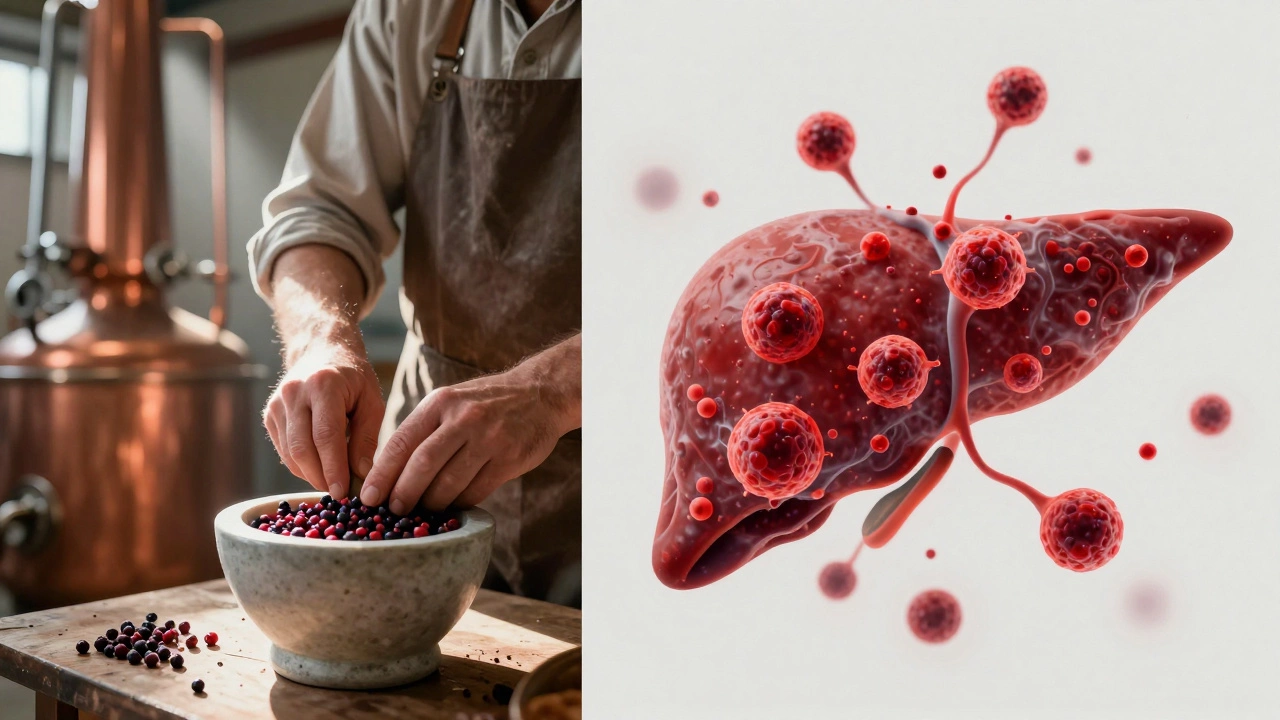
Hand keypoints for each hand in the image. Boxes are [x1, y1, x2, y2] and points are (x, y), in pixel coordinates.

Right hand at [264, 342, 385, 498]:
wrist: (321, 350)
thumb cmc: (353, 378)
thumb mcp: (372, 401)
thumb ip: (368, 437)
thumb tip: (363, 475)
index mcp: (323, 385)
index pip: (326, 436)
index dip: (334, 468)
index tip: (344, 492)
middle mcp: (293, 392)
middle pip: (302, 448)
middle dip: (321, 477)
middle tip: (340, 494)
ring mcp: (277, 403)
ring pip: (290, 453)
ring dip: (311, 475)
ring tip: (333, 482)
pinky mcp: (269, 414)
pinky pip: (284, 450)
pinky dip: (301, 466)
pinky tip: (319, 468)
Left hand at [360, 336, 580, 514]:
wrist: (540, 394)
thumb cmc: (485, 403)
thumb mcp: (451, 402)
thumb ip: (423, 431)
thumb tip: (386, 472)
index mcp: (441, 403)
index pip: (402, 442)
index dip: (382, 474)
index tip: (368, 497)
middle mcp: (464, 418)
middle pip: (423, 465)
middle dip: (403, 494)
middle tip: (394, 510)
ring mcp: (489, 438)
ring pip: (449, 483)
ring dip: (431, 503)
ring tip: (423, 511)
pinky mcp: (509, 458)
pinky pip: (476, 491)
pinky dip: (460, 503)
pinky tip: (453, 505)